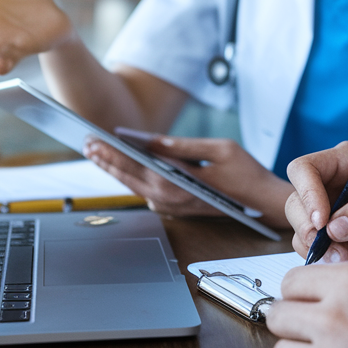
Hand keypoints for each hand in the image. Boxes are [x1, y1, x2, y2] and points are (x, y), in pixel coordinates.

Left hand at [84, 134, 292, 227]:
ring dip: (115, 169)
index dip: (112, 154)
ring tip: (96, 151)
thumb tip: (152, 140)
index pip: (138, 167)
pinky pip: (146, 190)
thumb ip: (182, 146)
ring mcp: (171, 206)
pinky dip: (130, 176)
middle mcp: (171, 200)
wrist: (261, 203)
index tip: (94, 141)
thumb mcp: (218, 149)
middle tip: (86, 143)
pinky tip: (119, 163)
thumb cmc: (245, 174)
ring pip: (135, 186)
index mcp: (179, 185)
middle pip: (130, 178)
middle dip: (106, 160)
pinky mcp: (173, 207)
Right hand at [285, 143, 347, 264]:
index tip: (322, 222)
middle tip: (340, 250)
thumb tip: (336, 227)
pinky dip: (347, 262)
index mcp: (346, 163)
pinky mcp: (341, 240)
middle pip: (296, 206)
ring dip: (335, 252)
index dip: (307, 194)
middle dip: (315, 233)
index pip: (304, 170)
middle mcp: (333, 187)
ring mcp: (335, 215)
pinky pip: (325, 254)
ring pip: (306, 235)